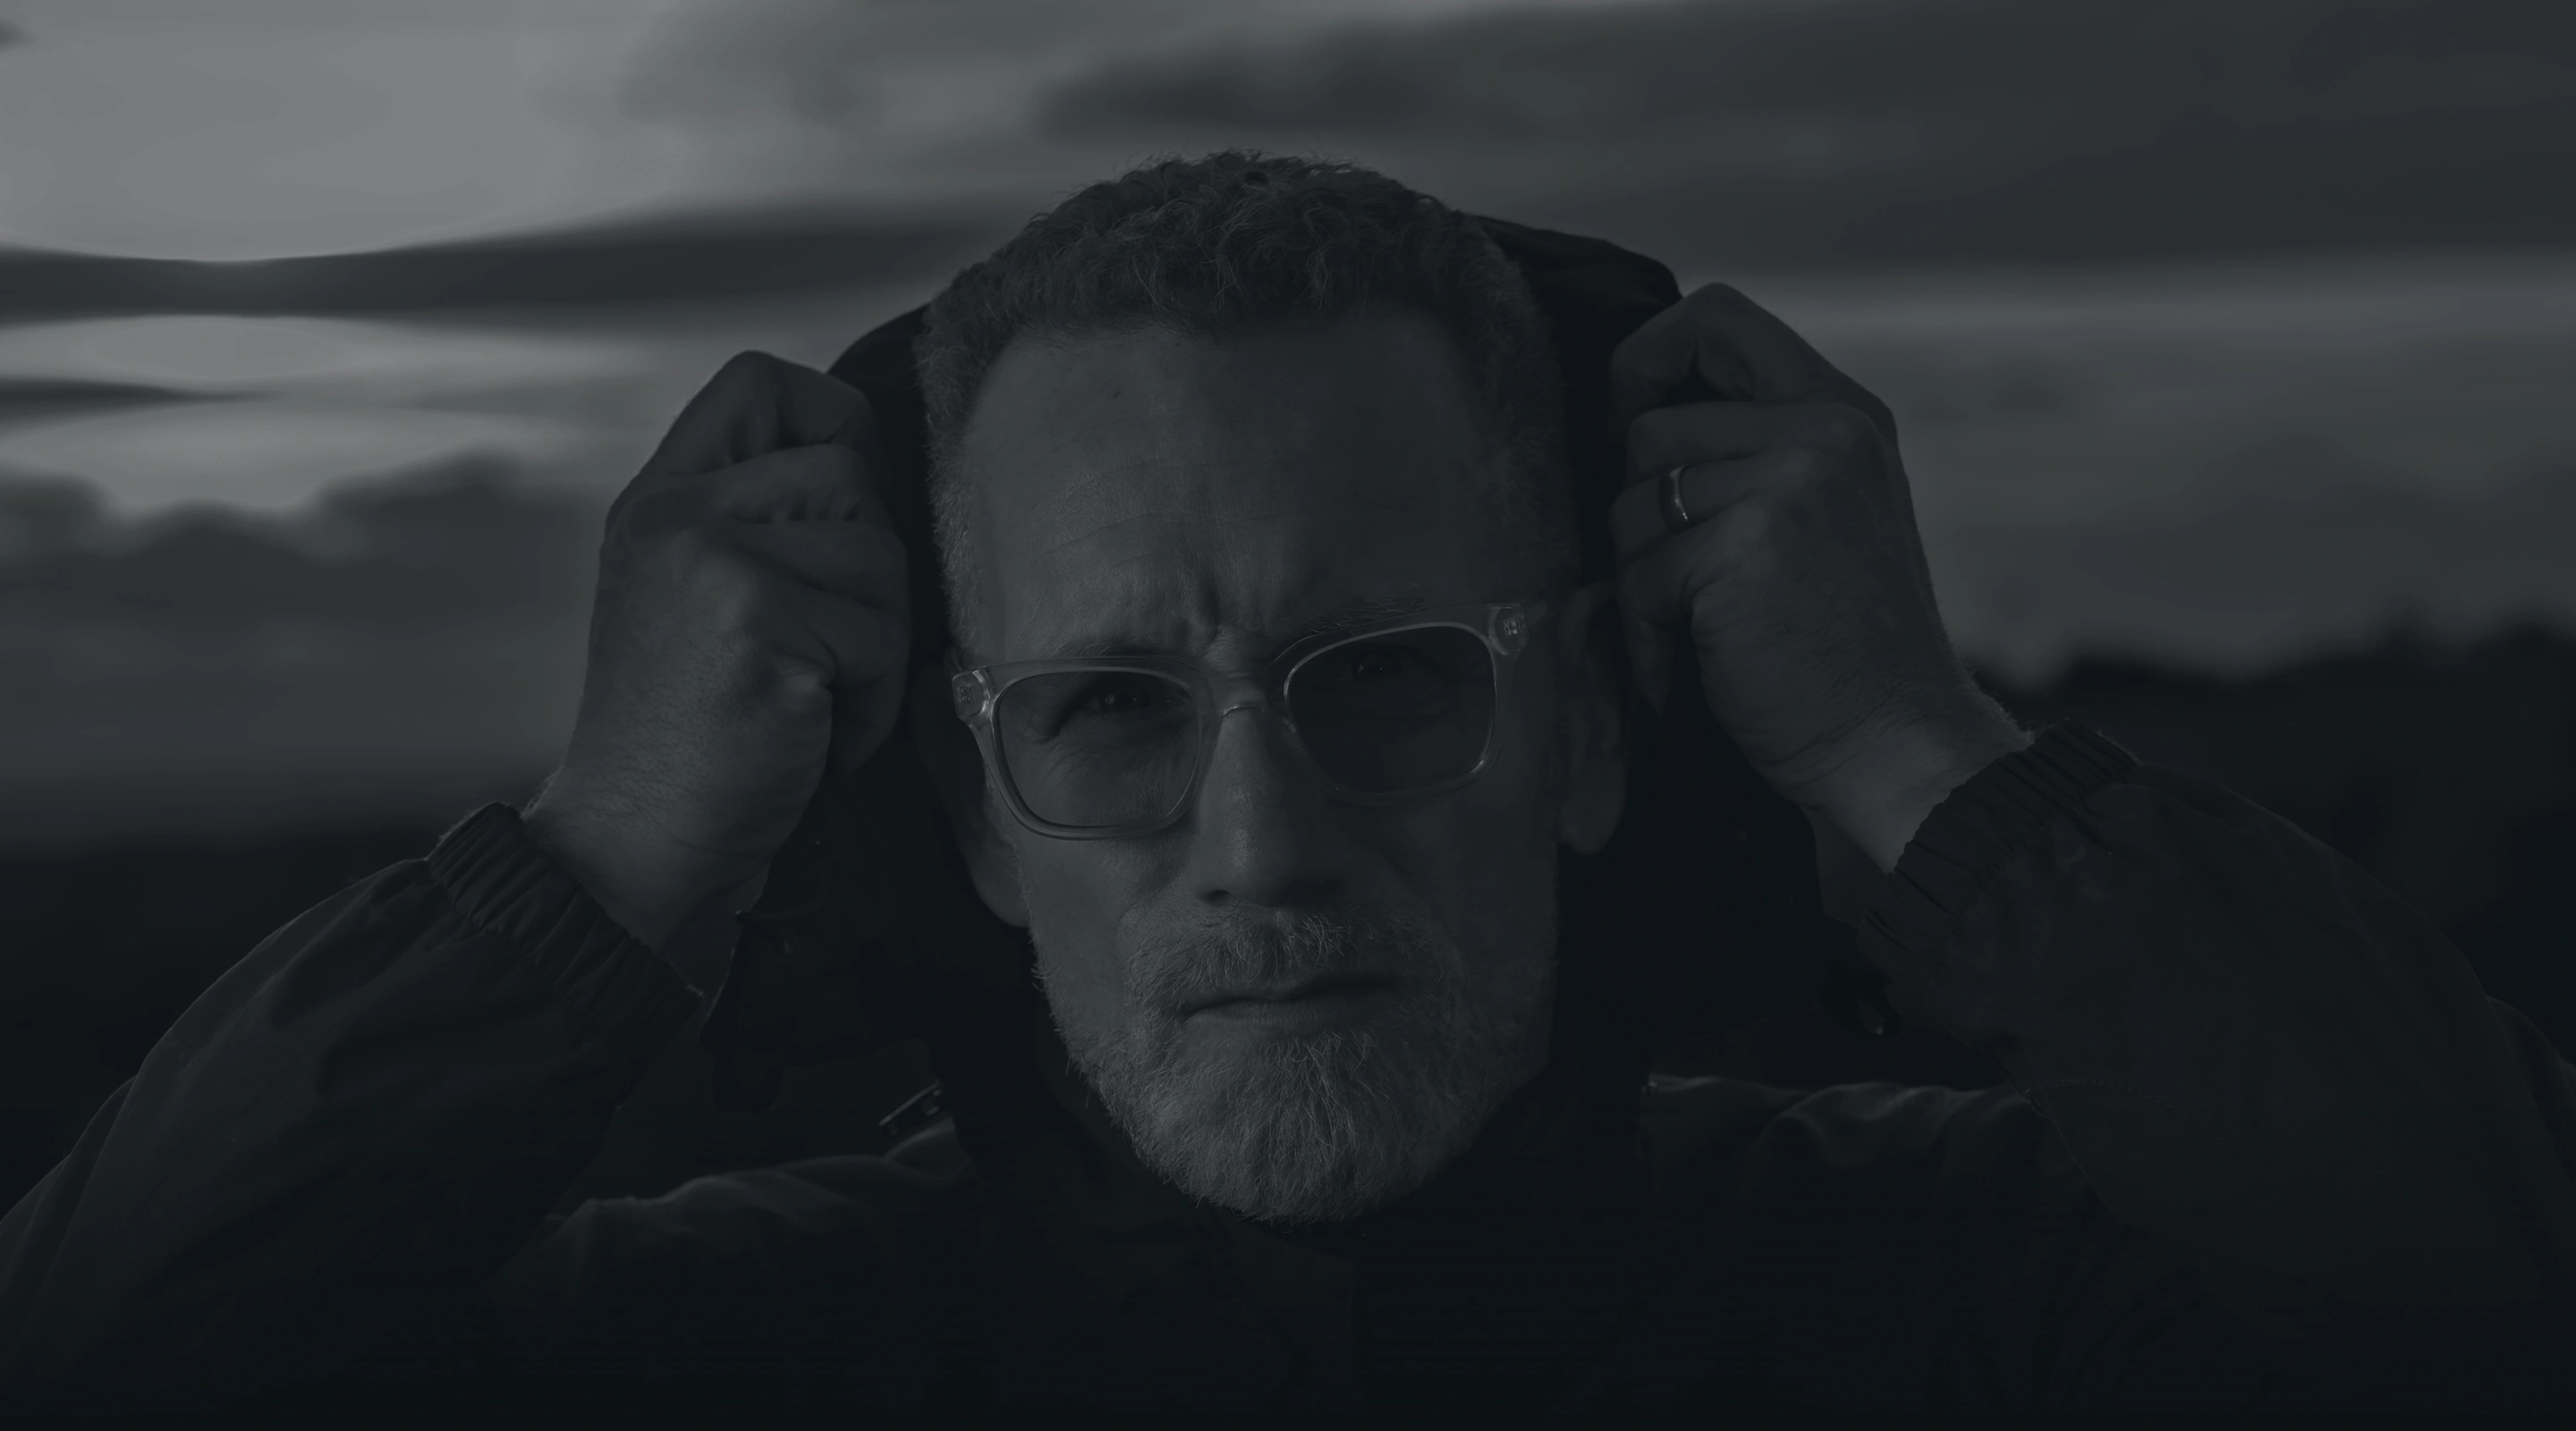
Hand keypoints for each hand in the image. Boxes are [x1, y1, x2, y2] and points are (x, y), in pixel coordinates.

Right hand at [524, 352, 908, 948]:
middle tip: (826, 652)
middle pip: (849, 470)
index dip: (835, 424)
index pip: (763, 383)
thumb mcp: (694, 596)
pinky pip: (883, 634)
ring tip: (815, 698)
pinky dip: (875, 699)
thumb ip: (757, 519)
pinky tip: (817, 736)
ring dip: (877, 641)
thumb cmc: (693, 735)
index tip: (846, 513)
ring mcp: (711, 562)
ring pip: (879, 551)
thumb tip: (875, 463)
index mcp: (660, 497)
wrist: (632, 845)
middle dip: (871, 569)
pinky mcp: (757, 622)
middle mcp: (676, 514)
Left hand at [1606, 284, 2026, 869]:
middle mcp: (1823, 431)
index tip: (1627, 421)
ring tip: (1700, 632)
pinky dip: (1647, 636)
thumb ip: (1764, 451)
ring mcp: (1788, 484)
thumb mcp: (1831, 514)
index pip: (1719, 314)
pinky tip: (1694, 669)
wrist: (1898, 745)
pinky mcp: (1744, 547)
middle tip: (1682, 585)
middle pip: (1650, 428)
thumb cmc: (1847, 652)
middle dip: (1641, 515)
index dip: (1648, 356)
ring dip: (1642, 580)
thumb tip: (1635, 418)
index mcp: (1843, 412)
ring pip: (1632, 502)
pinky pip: (1638, 574)